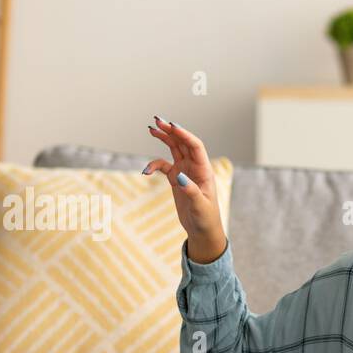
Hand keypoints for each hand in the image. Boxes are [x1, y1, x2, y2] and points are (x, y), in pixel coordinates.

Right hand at [142, 116, 226, 250]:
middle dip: (171, 131)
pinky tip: (145, 171)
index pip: (195, 146)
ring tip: (151, 128)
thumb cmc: (206, 219)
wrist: (202, 231)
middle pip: (183, 143)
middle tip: (156, 121)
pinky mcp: (176, 179)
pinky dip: (154, 165)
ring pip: (174, 149)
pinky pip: (163, 166)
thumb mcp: (200, 206)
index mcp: (204, 171)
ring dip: (164, 138)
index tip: (171, 125)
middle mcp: (195, 168)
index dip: (184, 134)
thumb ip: (190, 190)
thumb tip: (178, 176)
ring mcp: (185, 172)